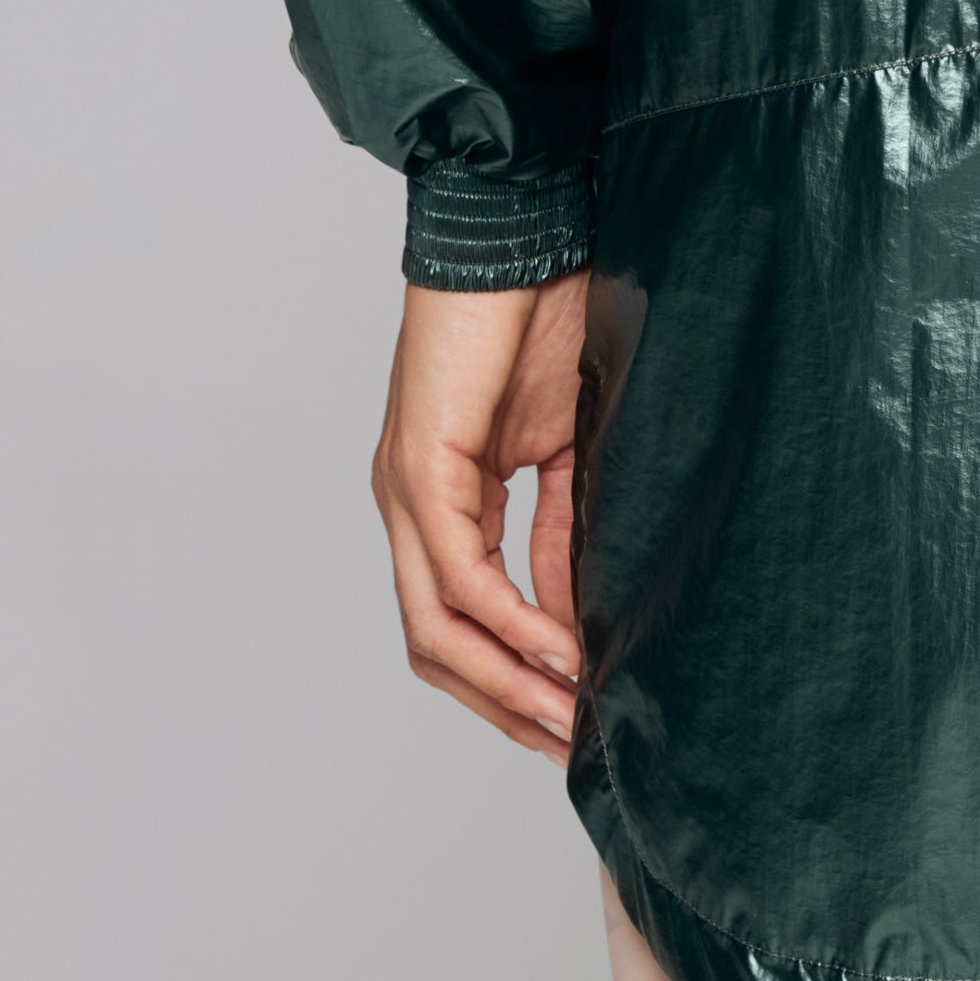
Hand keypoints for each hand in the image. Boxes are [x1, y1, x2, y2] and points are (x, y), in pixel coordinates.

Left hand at [370, 272, 588, 756]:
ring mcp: (406, 491)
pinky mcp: (422, 469)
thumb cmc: (545, 319)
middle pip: (434, 648)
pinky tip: (560, 647)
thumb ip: (561, 528)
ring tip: (569, 715)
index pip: (453, 624)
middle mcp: (407, 506)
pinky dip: (512, 622)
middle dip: (503, 705)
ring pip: (437, 627)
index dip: (506, 682)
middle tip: (568, 744)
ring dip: (505, 683)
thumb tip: (574, 613)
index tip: (568, 721)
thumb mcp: (563, 446)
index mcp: (438, 500)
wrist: (521, 236)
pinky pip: (461, 575)